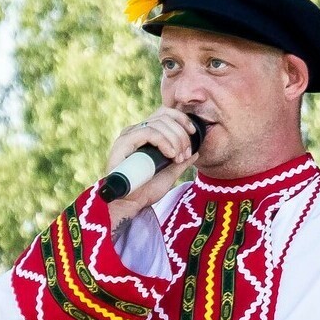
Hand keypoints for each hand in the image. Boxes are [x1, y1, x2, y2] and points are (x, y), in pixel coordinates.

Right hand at [104, 108, 200, 231]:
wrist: (131, 205)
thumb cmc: (146, 191)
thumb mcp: (170, 174)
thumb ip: (181, 162)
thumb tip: (196, 152)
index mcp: (145, 135)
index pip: (164, 114)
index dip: (181, 119)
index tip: (193, 133)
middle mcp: (135, 132)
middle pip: (163, 117)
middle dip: (181, 134)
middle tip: (185, 154)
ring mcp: (128, 136)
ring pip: (158, 123)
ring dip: (174, 140)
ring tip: (178, 158)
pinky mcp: (123, 143)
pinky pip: (147, 132)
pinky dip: (163, 141)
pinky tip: (170, 155)